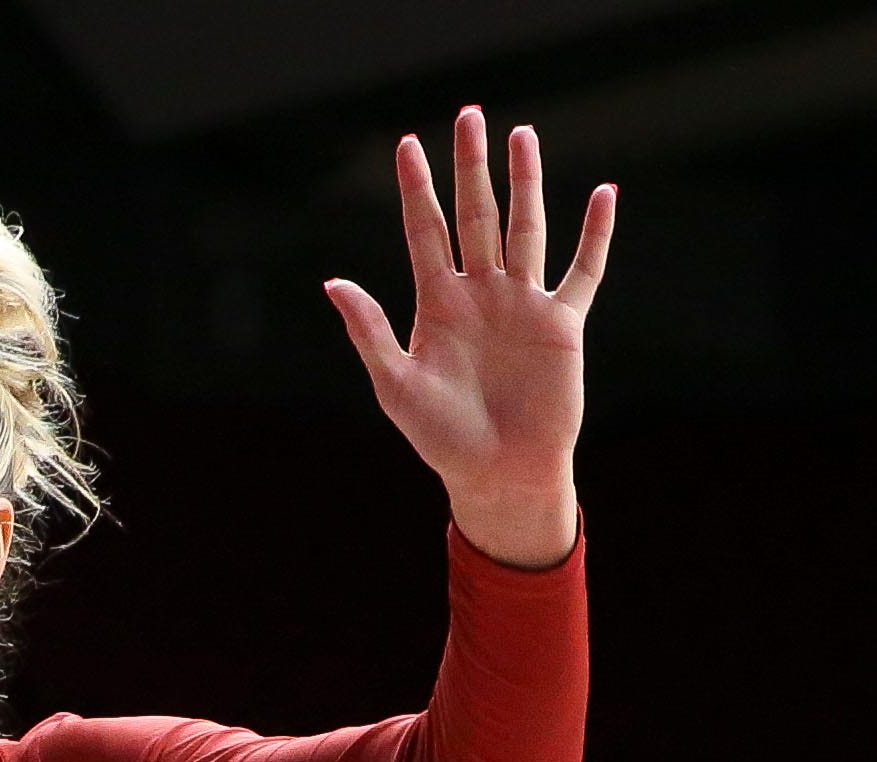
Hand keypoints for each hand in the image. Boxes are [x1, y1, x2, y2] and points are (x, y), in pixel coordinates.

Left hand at [324, 107, 613, 567]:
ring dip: (527, 183)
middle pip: (476, 215)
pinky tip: (603, 195)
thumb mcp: (395, 384)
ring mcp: (522, 304)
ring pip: (526, 229)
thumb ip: (369, 331)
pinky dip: (595, 236)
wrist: (496, 473)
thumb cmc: (440, 438)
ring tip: (523, 136)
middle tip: (470, 115)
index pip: (425, 231)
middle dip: (471, 167)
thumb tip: (333, 283)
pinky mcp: (561, 324)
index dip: (416, 188)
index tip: (407, 144)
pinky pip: (582, 271)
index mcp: (436, 304)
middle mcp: (479, 294)